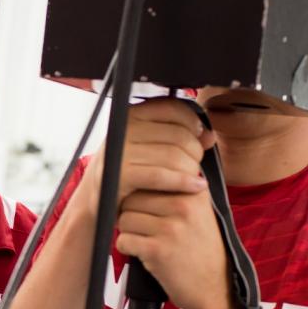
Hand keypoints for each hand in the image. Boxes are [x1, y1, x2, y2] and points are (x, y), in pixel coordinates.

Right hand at [77, 99, 211, 214]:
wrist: (98, 200)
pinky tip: (195, 187)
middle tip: (196, 165)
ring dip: (191, 169)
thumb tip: (209, 136)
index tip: (201, 137)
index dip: (194, 122)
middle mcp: (124, 129)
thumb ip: (179, 139)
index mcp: (131, 115)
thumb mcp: (151, 149)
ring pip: (173, 155)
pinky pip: (162, 176)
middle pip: (178, 134)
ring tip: (194, 178)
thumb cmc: (128, 173)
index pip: (173, 108)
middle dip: (195, 151)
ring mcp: (120, 151)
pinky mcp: (120, 175)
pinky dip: (183, 182)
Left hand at [106, 100, 227, 308]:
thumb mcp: (199, 208)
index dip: (141, 192)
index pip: (148, 175)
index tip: (149, 205)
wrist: (215, 287)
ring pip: (124, 218)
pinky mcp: (159, 250)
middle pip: (131, 195)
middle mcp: (184, 204)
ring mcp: (172, 227)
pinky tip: (146, 254)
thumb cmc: (200, 246)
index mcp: (193, 189)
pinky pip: (124, 240)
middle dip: (132, 212)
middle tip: (148, 227)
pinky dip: (129, 249)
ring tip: (149, 240)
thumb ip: (181, 182)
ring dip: (130, 232)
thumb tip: (160, 151)